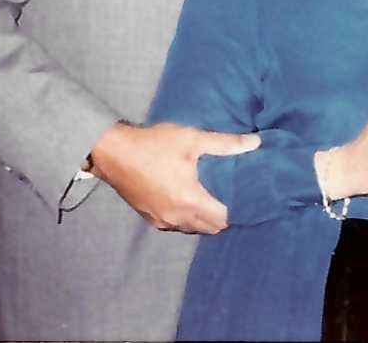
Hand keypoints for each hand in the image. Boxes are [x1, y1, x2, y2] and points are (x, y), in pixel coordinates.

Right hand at [87, 121, 259, 232]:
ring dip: (205, 219)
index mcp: (189, 201)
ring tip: (215, 198)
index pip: (223, 220)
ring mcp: (161, 220)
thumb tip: (255, 143)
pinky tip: (191, 200)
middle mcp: (176, 217)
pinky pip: (176, 225)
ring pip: (193, 229)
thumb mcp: (193, 139)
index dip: (238, 211)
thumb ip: (226, 143)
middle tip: (233, 196)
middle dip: (224, 216)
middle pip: (210, 228)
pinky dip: (188, 218)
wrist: (112, 152)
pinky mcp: (150, 218)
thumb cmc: (154, 144)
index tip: (247, 198)